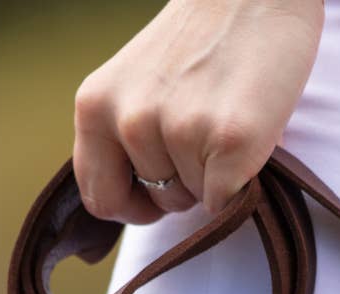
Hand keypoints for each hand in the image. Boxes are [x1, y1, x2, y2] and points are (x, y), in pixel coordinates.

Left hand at [73, 0, 323, 223]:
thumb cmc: (200, 41)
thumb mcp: (134, 84)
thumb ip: (120, 136)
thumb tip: (131, 203)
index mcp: (95, 106)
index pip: (99, 198)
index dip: (129, 205)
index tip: (151, 195)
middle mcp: (131, 121)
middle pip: (153, 202)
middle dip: (177, 189)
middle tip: (200, 136)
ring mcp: (180, 130)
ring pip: (192, 199)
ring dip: (210, 175)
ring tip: (222, 118)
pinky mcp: (230, 141)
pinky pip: (226, 199)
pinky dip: (240, 180)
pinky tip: (245, 133)